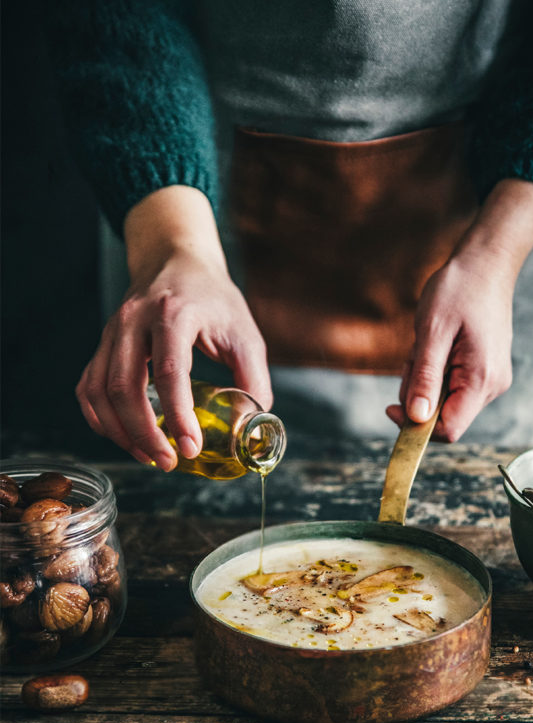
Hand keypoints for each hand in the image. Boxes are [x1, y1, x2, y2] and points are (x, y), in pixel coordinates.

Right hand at [76, 187, 270, 468]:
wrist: (175, 260)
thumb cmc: (213, 298)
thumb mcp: (245, 332)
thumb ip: (253, 378)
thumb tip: (254, 425)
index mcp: (174, 314)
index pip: (170, 372)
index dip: (178, 415)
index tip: (190, 448)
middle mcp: (134, 321)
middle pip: (124, 386)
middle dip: (144, 433)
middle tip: (168, 462)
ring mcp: (112, 331)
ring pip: (99, 390)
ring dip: (120, 431)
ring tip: (149, 456)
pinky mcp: (102, 344)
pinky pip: (88, 387)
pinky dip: (100, 418)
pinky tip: (124, 436)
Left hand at [386, 179, 532, 441]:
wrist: (485, 264)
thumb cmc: (459, 290)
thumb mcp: (432, 332)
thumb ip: (424, 378)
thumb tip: (414, 418)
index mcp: (481, 380)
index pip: (448, 430)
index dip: (416, 428)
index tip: (390, 407)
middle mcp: (491, 386)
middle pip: (443, 416)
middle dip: (417, 393)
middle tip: (414, 354)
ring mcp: (489, 379)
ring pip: (443, 400)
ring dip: (424, 378)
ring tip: (427, 342)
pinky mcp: (483, 371)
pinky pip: (450, 384)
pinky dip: (434, 370)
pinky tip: (437, 343)